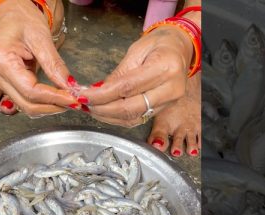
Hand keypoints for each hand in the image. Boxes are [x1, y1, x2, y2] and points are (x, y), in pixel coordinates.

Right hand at [0, 0, 77, 116]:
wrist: (11, 14)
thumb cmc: (22, 19)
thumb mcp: (41, 38)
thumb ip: (54, 65)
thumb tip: (70, 86)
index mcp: (1, 61)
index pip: (31, 90)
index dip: (54, 98)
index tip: (74, 99)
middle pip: (26, 103)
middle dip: (53, 106)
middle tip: (75, 103)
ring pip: (25, 106)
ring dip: (48, 107)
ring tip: (68, 101)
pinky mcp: (6, 84)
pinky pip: (25, 99)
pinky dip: (42, 102)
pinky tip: (57, 98)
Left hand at [81, 24, 195, 126]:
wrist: (179, 49)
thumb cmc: (159, 45)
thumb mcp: (136, 51)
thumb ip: (119, 74)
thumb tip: (97, 91)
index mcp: (165, 67)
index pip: (127, 87)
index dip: (102, 95)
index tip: (84, 95)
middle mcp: (171, 88)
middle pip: (130, 108)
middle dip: (103, 109)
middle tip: (85, 104)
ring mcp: (169, 102)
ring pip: (133, 118)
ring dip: (108, 117)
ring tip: (91, 108)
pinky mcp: (163, 109)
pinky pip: (137, 119)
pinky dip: (117, 119)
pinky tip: (104, 113)